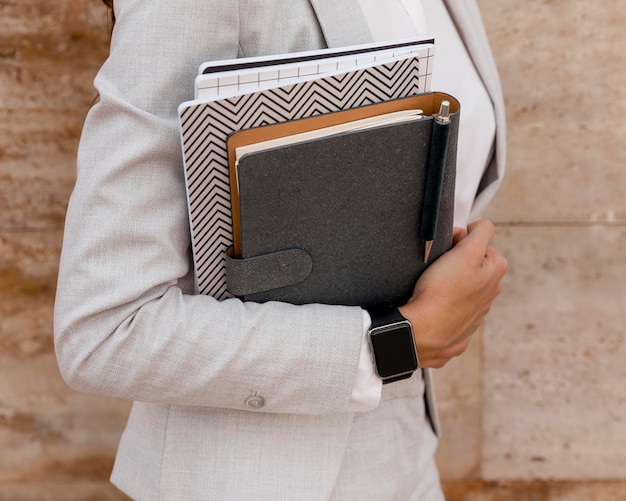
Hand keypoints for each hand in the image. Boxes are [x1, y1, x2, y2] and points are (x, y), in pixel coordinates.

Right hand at [398, 219, 506, 368]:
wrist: (423, 329)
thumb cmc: (442, 291)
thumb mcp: (467, 251)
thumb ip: (481, 231)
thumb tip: (478, 228)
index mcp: (496, 270)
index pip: (479, 240)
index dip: (460, 241)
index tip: (447, 250)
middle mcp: (491, 291)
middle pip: (471, 262)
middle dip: (456, 261)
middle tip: (439, 268)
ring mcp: (477, 311)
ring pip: (461, 284)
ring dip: (449, 282)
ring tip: (434, 287)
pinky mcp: (461, 327)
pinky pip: (452, 306)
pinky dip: (444, 303)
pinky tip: (434, 305)